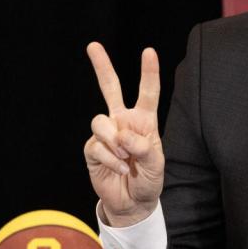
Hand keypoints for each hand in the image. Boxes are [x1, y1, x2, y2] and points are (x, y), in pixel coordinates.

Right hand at [83, 42, 164, 226]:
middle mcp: (122, 121)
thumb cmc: (148, 179)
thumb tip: (122, 135)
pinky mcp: (92, 149)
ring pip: (99, 121)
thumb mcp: (155, 164)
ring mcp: (106, 134)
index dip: (148, 72)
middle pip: (110, 88)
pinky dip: (109, 159)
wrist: (132, 202)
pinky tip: (119, 169)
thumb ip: (143, 147)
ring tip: (124, 158)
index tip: (149, 51)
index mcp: (144, 121)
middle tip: (92, 45)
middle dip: (101, 67)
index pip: (147, 92)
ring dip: (113, 142)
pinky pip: (96, 145)